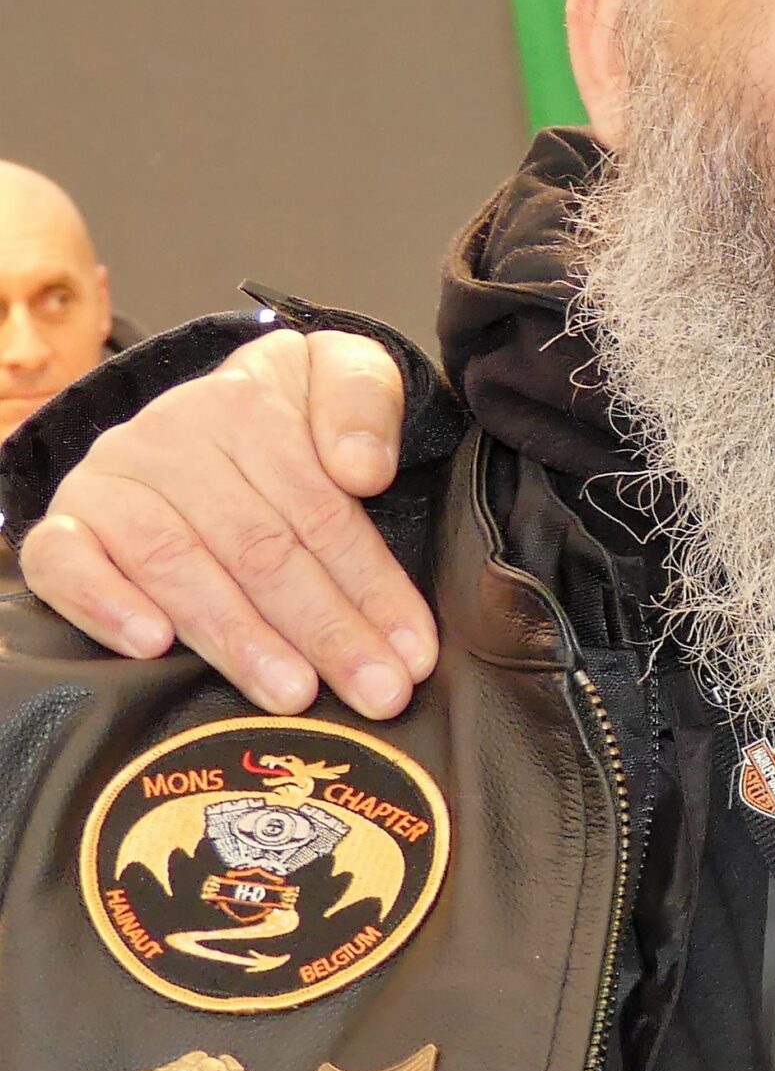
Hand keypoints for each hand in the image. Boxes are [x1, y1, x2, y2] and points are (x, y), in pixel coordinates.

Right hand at [19, 328, 436, 717]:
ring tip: (293, 693)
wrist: (208, 396)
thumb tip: (361, 468)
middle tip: (377, 696)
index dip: (373, 588)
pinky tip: (153, 646)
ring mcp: (113, 480)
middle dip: (325, 632)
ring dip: (238, 638)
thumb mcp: (342, 375)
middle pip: (259, 550)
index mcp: (249, 405)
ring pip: (176, 565)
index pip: (321, 513)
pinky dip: (105, 603)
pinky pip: (64, 561)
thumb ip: (364, 402)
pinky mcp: (68, 519)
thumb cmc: (293, 410)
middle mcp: (173, 438)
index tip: (415, 653)